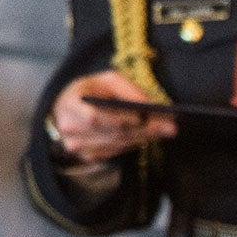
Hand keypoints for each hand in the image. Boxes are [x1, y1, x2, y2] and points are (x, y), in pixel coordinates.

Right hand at [48, 70, 175, 160]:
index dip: (122, 118)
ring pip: (117, 144)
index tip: (146, 118)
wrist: (65, 109)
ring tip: (165, 131)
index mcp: (70, 104)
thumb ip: (128, 90)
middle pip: (112, 132)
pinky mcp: (87, 156)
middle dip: (144, 130)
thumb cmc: (90, 91)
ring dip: (143, 138)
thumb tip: (152, 106)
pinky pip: (116, 151)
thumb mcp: (107, 80)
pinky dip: (134, 143)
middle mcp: (70, 128)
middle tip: (170, 128)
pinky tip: (149, 137)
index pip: (96, 116)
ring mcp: (77, 145)